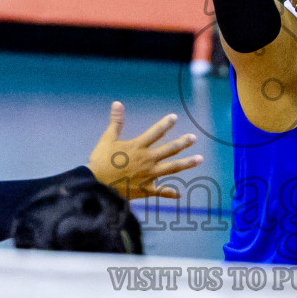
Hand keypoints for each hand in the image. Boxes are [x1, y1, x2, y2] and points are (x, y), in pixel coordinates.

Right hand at [87, 102, 201, 200]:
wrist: (97, 185)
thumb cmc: (100, 162)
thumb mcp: (107, 139)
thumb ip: (116, 122)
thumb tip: (117, 103)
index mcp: (138, 147)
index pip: (156, 132)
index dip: (166, 123)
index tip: (175, 117)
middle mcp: (147, 159)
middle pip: (170, 149)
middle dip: (183, 143)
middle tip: (193, 138)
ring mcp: (149, 175)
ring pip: (172, 168)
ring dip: (187, 163)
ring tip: (199, 159)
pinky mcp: (146, 189)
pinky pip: (161, 192)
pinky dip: (171, 193)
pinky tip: (180, 194)